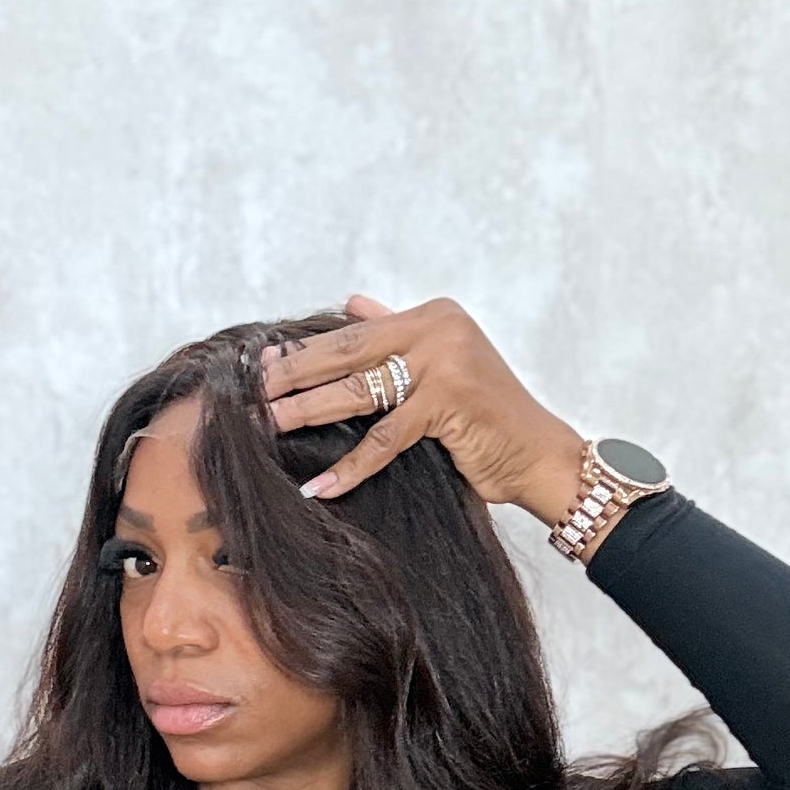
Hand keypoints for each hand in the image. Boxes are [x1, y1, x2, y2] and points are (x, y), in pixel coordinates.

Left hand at [260, 293, 589, 524]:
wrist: (539, 456)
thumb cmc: (488, 418)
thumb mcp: (441, 367)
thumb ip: (396, 333)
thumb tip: (352, 303)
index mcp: (432, 316)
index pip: (353, 333)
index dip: (304, 350)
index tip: (262, 363)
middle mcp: (439, 329)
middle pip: (347, 354)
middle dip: (293, 375)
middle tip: (249, 391)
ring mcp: (446, 363)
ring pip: (358, 392)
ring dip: (307, 412)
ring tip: (267, 426)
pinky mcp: (450, 402)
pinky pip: (385, 438)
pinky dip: (350, 466)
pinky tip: (320, 485)